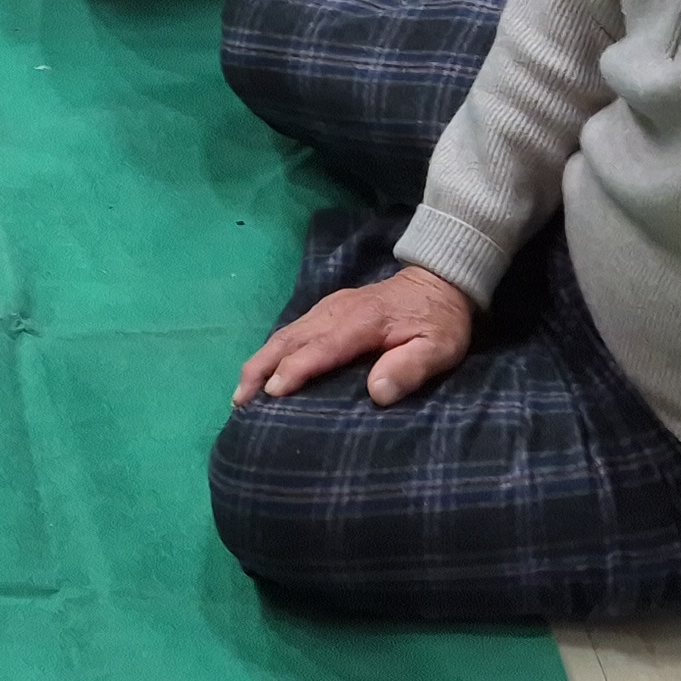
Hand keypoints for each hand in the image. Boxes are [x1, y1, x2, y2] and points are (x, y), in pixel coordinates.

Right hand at [232, 265, 477, 408]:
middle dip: (261, 368)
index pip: (321, 347)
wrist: (439, 280)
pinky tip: (263, 369)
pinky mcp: (327, 309)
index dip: (295, 370)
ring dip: (260, 361)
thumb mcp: (440, 348)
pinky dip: (271, 350)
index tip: (271, 394)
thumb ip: (410, 367)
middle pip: (290, 338)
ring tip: (241, 392)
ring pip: (285, 333)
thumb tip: (376, 392)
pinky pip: (292, 329)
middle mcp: (337, 311)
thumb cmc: (440, 322)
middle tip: (240, 400)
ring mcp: (329, 307)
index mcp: (362, 322)